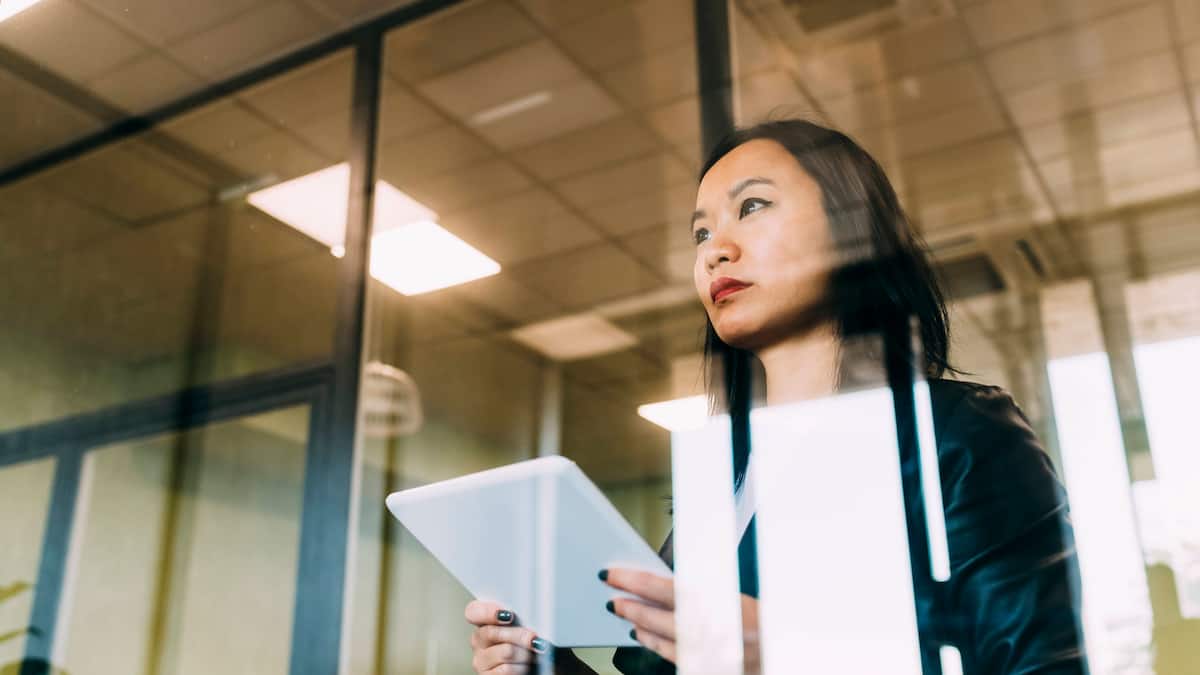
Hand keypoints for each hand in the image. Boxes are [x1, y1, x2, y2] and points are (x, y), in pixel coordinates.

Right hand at [465, 600, 548, 673]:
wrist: (534, 669)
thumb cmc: (529, 647)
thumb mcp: (524, 627)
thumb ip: (520, 617)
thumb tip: (529, 612)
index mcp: (485, 623)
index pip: (473, 611)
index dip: (488, 612)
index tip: (509, 615)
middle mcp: (479, 641)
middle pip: (492, 632)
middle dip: (519, 635)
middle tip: (534, 638)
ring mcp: (480, 661)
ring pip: (505, 652)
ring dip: (524, 655)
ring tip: (531, 656)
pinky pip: (506, 670)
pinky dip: (521, 669)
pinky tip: (524, 667)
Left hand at [601, 568, 760, 674]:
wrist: (782, 650)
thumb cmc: (763, 621)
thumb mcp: (733, 595)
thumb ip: (701, 591)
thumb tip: (663, 584)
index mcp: (716, 601)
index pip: (663, 588)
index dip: (634, 581)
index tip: (613, 575)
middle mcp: (710, 629)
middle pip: (658, 617)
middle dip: (631, 607)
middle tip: (612, 599)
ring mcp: (708, 652)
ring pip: (663, 640)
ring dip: (641, 627)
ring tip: (626, 616)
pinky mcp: (707, 667)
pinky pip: (676, 657)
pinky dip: (658, 646)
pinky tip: (646, 638)